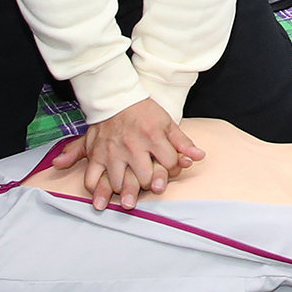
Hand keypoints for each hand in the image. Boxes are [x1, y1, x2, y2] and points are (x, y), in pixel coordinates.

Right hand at [49, 97, 203, 210]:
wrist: (115, 98)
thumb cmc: (144, 112)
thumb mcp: (167, 123)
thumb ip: (183, 142)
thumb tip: (200, 157)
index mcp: (153, 137)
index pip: (169, 164)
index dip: (173, 169)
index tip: (169, 168)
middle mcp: (132, 146)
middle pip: (145, 179)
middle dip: (149, 183)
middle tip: (147, 181)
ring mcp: (112, 152)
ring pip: (119, 184)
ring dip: (125, 191)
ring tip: (128, 192)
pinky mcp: (95, 155)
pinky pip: (92, 179)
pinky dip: (96, 189)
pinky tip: (104, 193)